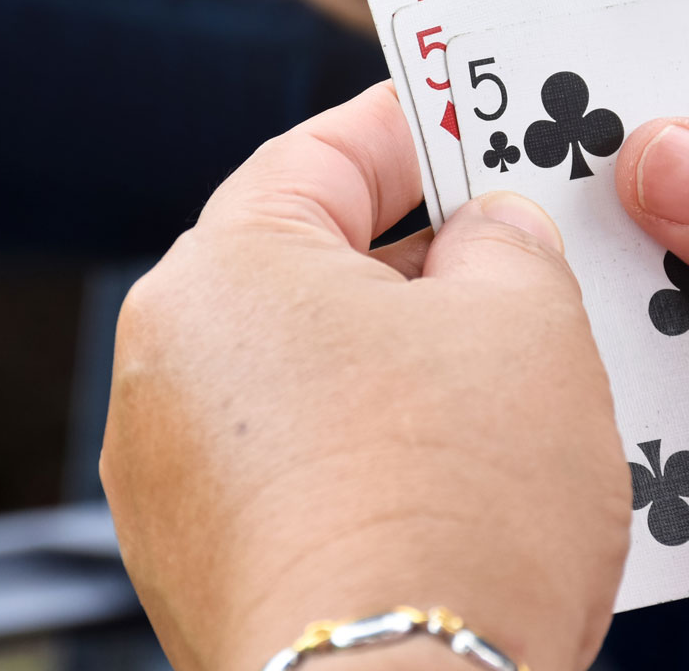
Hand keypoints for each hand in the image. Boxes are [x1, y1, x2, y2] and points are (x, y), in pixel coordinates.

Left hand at [101, 83, 628, 670]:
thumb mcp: (526, 318)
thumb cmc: (458, 506)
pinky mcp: (198, 570)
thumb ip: (506, 236)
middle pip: (305, 268)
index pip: (319, 155)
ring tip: (510, 378)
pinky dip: (369, 450)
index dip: (413, 127)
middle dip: (419, 259)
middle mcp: (162, 370)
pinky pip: (296, 467)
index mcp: (219, 273)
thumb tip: (484, 232)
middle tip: (521, 255)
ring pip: (305, 375)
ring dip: (398, 363)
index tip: (473, 119)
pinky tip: (458, 474)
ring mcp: (168, 482)